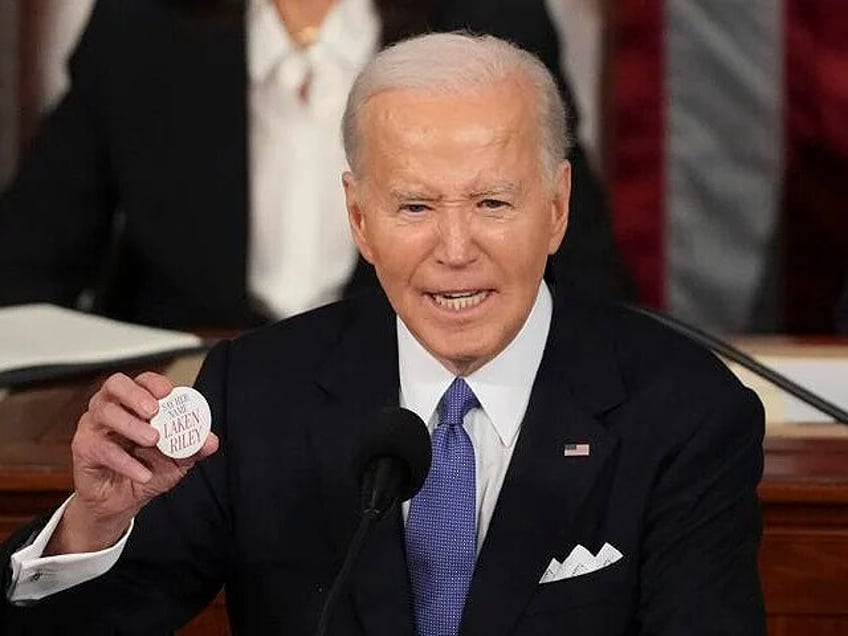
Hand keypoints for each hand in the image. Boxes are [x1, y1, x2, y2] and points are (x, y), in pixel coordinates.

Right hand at [46, 372, 218, 554]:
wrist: (123, 502)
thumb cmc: (147, 469)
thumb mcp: (177, 459)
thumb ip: (193, 447)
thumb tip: (211, 441)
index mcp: (135, 403)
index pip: (142, 380)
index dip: (154, 383)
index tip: (168, 393)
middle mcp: (112, 407)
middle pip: (115, 385)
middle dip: (135, 394)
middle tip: (154, 410)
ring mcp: (94, 426)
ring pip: (104, 412)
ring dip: (131, 425)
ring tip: (153, 439)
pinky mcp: (84, 448)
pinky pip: (101, 448)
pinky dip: (125, 461)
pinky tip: (143, 472)